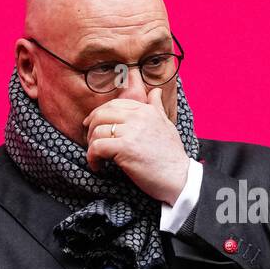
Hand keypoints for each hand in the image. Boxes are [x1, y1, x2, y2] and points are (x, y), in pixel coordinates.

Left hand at [83, 87, 189, 203]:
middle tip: (92, 144)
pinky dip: (92, 158)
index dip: (98, 115)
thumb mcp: (166, 125)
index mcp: (146, 110)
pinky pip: (97, 147)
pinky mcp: (125, 147)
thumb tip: (155, 91)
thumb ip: (157, 107)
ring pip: (96, 132)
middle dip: (90, 130)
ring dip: (91, 147)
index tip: (92, 127)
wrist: (179, 177)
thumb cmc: (171, 155)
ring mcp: (131, 131)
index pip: (114, 104)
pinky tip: (98, 166)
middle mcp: (138, 116)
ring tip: (98, 158)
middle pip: (100, 115)